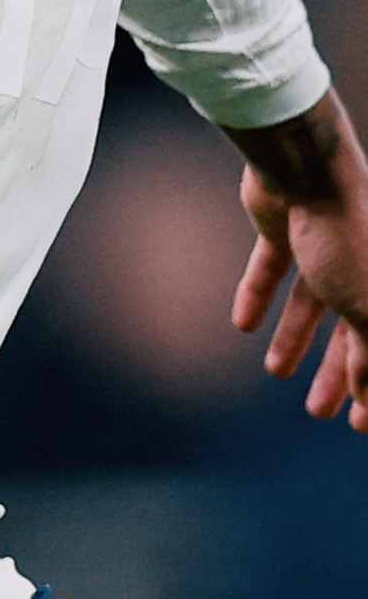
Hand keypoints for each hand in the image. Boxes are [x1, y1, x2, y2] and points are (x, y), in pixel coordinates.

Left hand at [225, 90, 367, 430]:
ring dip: (294, 337)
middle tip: (319, 411)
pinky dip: (257, 295)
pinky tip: (242, 325)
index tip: (359, 426)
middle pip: (351, 329)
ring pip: (311, 301)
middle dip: (337, 372)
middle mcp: (361, 266)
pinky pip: (271, 268)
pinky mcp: (283, 229)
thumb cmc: (350, 240)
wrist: (305, 172)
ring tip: (274, 370)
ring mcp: (322, 246)